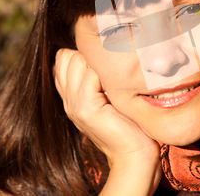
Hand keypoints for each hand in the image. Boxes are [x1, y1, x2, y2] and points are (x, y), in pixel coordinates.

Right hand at [54, 48, 160, 194]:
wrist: (135, 153)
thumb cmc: (131, 121)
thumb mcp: (112, 93)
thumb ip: (101, 75)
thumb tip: (105, 47)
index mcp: (71, 94)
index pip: (64, 56)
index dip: (85, 52)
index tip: (108, 61)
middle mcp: (67, 98)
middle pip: (67, 55)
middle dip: (91, 55)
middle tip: (114, 71)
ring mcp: (73, 104)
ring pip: (76, 61)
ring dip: (99, 63)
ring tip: (117, 80)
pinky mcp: (85, 109)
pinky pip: (89, 75)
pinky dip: (106, 74)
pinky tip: (119, 88)